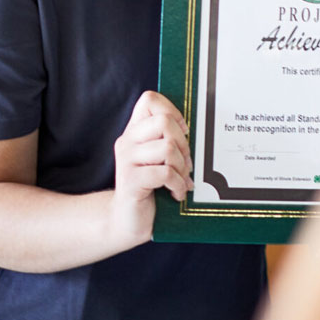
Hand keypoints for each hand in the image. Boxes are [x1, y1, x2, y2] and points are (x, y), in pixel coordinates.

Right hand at [110, 91, 192, 247]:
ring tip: (182, 179)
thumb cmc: (150, 186)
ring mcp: (126, 160)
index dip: (172, 110)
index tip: (183, 132)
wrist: (127, 220)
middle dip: (183, 143)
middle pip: (164, 122)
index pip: (149, 99)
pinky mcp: (130, 181)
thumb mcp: (159, 158)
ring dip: (182, 166)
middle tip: (186, 163)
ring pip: (167, 147)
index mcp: (134, 131)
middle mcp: (127, 141)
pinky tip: (177, 192)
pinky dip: (178, 184)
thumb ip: (168, 138)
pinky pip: (165, 173)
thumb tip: (194, 127)